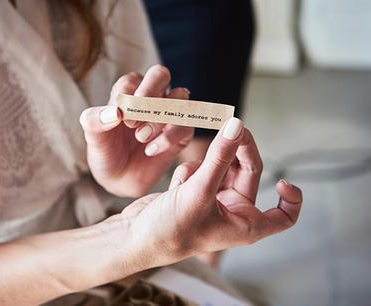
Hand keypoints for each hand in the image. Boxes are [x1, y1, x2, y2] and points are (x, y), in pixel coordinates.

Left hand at [79, 65, 193, 196]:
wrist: (120, 179)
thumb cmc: (106, 152)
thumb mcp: (94, 138)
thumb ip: (95, 121)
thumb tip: (114, 112)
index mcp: (128, 90)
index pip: (134, 80)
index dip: (130, 97)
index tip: (123, 119)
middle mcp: (151, 96)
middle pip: (160, 74)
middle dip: (150, 93)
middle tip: (133, 121)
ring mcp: (168, 113)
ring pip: (179, 97)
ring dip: (159, 117)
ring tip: (141, 138)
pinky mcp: (181, 133)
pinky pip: (186, 125)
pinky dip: (169, 137)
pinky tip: (150, 150)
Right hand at [120, 119, 302, 266]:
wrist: (135, 237)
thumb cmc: (170, 230)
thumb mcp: (198, 192)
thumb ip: (219, 157)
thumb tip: (237, 125)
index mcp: (245, 225)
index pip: (284, 217)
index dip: (291, 199)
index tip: (282, 181)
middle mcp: (233, 213)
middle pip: (250, 173)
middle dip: (241, 151)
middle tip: (233, 127)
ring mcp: (214, 201)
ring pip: (224, 167)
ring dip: (210, 160)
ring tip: (192, 170)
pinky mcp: (195, 191)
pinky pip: (202, 170)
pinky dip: (191, 171)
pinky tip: (176, 185)